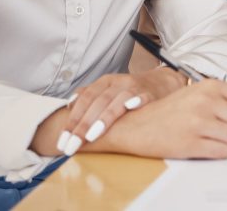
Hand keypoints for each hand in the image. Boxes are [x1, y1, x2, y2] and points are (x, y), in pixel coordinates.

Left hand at [60, 67, 185, 154]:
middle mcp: (118, 83)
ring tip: (92, 135)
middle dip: (82, 126)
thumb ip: (90, 96)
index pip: (84, 100)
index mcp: (105, 83)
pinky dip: (136, 101)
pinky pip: (143, 97)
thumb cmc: (131, 91)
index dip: (72, 120)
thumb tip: (70, 105)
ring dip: (104, 117)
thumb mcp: (109, 90)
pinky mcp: (151, 94)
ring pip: (116, 101)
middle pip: (96, 103)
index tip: (63, 140)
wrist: (163, 81)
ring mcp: (135, 87)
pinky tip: (130, 107)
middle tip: (71, 146)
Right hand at [105, 80, 226, 158]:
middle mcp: (207, 102)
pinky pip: (223, 152)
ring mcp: (199, 123)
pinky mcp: (191, 144)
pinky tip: (207, 146)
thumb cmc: (170, 109)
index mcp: (211, 86)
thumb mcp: (200, 92)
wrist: (136, 125)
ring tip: (216, 138)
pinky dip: (220, 152)